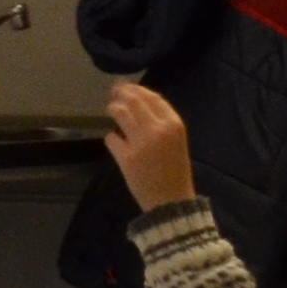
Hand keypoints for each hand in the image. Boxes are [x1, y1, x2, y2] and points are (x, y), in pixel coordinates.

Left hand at [108, 80, 196, 209]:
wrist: (172, 200)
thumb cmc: (175, 171)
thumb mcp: (176, 141)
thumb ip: (161, 122)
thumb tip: (139, 102)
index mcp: (175, 125)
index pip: (153, 97)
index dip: (137, 90)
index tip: (127, 87)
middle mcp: (158, 129)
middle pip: (134, 101)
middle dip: (121, 93)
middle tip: (114, 92)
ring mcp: (141, 142)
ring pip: (120, 113)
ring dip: (113, 109)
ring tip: (111, 109)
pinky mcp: (126, 156)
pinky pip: (111, 138)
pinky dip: (112, 139)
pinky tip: (115, 142)